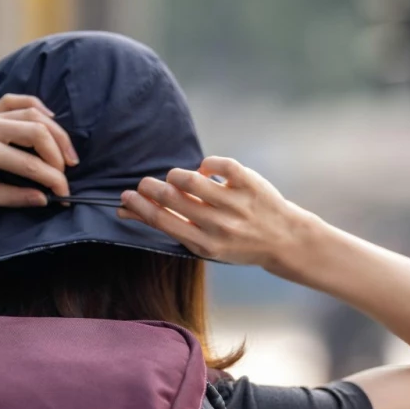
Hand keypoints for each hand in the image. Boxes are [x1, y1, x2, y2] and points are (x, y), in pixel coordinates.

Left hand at [0, 95, 77, 209]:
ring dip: (54, 133)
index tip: (65, 196)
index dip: (53, 181)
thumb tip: (41, 199)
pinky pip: (15, 102)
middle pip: (38, 132)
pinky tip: (49, 121)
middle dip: (59, 155)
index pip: (30, 164)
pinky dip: (36, 108)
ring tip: (67, 155)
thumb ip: (9, 197)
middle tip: (68, 176)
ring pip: (32, 114)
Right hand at [118, 157, 309, 270]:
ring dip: (175, 175)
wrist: (283, 240)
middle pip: (171, 198)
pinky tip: (204, 170)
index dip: (138, 206)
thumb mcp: (204, 244)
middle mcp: (219, 225)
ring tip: (175, 179)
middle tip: (144, 183)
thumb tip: (128, 211)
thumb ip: (171, 226)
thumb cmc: (236, 242)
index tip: (125, 196)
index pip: (162, 221)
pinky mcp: (249, 183)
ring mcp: (235, 203)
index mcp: (204, 244)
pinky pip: (217, 164)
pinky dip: (205, 163)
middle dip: (149, 187)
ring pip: (190, 179)